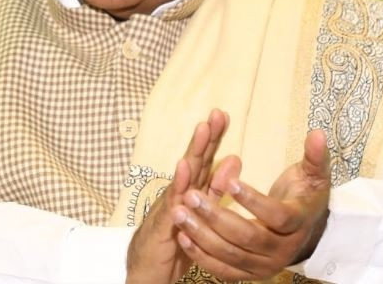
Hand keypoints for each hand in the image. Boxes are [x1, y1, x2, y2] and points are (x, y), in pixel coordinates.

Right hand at [126, 109, 233, 283]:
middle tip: (216, 114)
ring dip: (194, 151)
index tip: (223, 115)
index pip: (205, 159)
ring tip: (203, 129)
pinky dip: (179, 183)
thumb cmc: (175, 237)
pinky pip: (173, 201)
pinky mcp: (164, 222)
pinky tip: (184, 166)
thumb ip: (216, 186)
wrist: (147, 268)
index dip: (214, 138)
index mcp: (192, 188)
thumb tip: (234, 158)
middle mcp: (180, 191)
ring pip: (185, 175)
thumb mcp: (202, 209)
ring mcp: (171, 204)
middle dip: (206, 136)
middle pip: (195, 160)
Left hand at [171, 129, 330, 280]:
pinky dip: (202, 256)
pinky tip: (183, 236)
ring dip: (203, 235)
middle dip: (217, 217)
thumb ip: (315, 156)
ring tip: (180, 212)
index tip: (230, 182)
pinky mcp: (250, 274)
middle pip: (248, 237)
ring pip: (231, 256)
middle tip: (192, 195)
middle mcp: (282, 250)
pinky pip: (224, 271)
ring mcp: (266, 266)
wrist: (306, 229)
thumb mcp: (314, 174)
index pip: (276, 216)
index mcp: (297, 223)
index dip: (254, 200)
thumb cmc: (305, 195)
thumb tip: (317, 133)